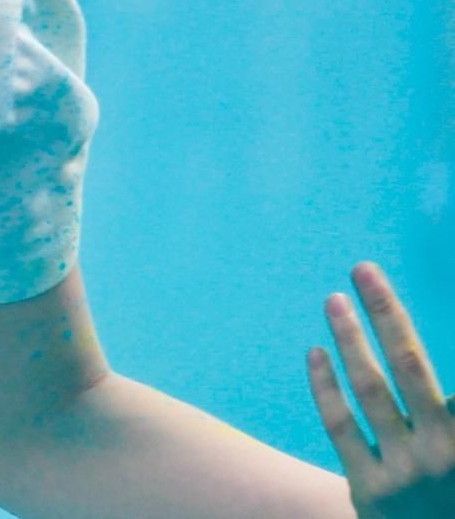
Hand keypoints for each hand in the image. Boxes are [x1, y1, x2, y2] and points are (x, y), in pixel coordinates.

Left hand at [307, 261, 454, 517]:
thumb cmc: (454, 487)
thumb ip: (450, 408)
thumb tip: (442, 381)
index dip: (404, 326)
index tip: (378, 281)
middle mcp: (443, 453)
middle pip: (409, 363)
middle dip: (385, 311)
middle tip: (363, 268)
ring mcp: (405, 472)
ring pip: (369, 389)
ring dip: (350, 337)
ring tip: (335, 300)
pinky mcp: (369, 488)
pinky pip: (340, 425)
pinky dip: (325, 385)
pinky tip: (316, 352)